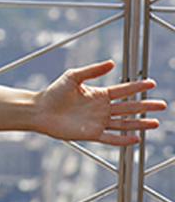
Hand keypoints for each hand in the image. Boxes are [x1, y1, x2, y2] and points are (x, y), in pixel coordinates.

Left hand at [33, 60, 165, 145]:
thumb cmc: (54, 92)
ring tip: (156, 123)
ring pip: (124, 123)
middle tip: (162, 105)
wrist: (40, 110)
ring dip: (139, 124)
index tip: (151, 83)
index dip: (137, 87)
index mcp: (99, 94)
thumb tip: (112, 62)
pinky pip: (111, 138)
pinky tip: (136, 138)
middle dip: (145, 106)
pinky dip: (123, 139)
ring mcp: (98, 121)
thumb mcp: (73, 77)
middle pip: (129, 107)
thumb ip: (92, 71)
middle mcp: (102, 108)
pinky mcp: (91, 133)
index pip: (123, 90)